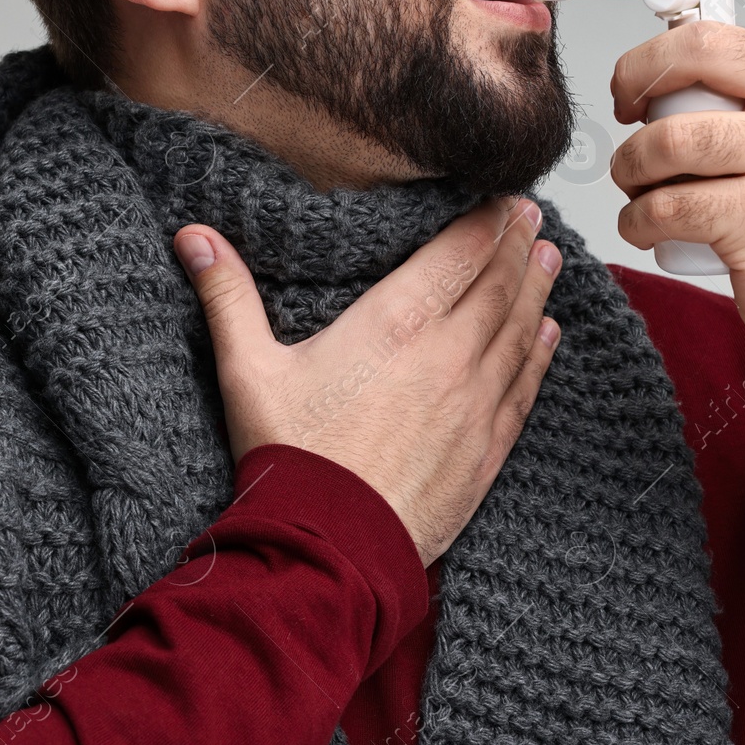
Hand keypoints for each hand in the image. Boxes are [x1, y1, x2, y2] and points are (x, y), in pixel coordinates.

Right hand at [173, 196, 562, 565]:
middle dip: (518, 246)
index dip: (488, 221)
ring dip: (538, 291)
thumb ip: (228, 297)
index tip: (505, 198)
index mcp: (395, 323)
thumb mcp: (248, 370)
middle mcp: (447, 355)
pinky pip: (523, 389)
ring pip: (519, 332)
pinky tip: (549, 336)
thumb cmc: (291, 457)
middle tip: (534, 219)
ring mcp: (473, 403)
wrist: (329, 546)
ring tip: (551, 260)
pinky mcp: (485, 450)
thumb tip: (194, 237)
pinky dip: (539, 356)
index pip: (458, 254)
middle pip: (498, 286)